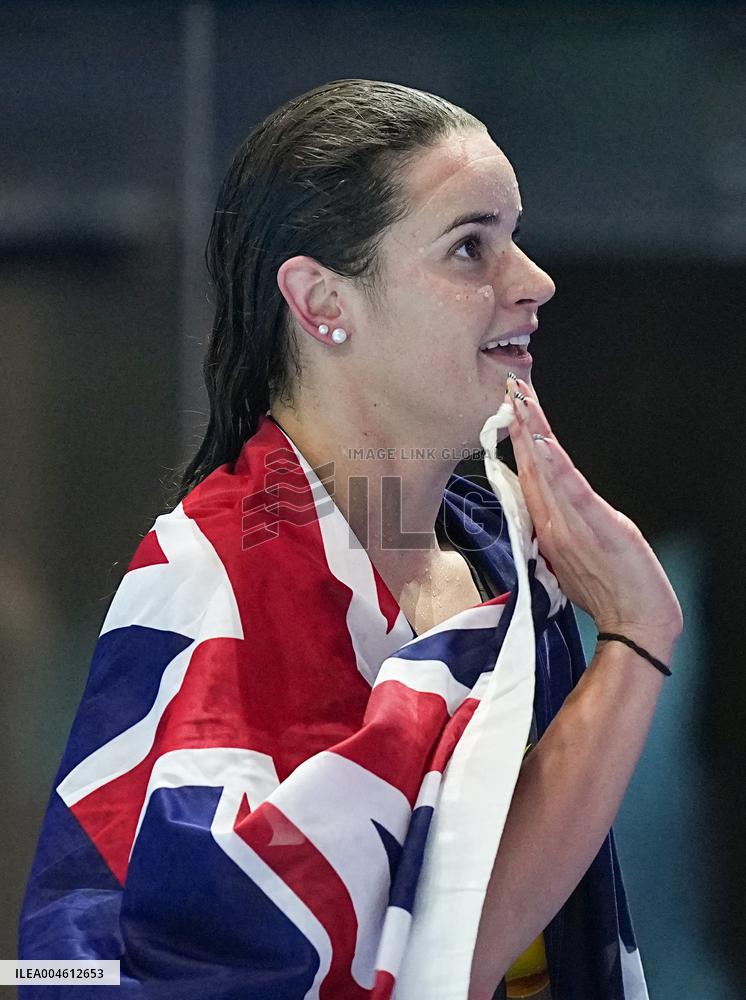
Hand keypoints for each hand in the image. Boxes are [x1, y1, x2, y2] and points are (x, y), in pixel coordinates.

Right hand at [506, 377, 682, 651]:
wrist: (635, 624)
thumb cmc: (606, 594)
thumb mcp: (570, 561)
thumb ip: (552, 533)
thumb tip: (539, 514)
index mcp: (548, 528)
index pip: (528, 477)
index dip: (517, 443)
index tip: (509, 410)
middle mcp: (554, 521)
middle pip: (531, 467)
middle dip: (519, 426)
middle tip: (508, 391)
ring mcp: (572, 523)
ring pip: (545, 471)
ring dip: (530, 434)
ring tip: (519, 403)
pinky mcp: (597, 525)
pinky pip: (569, 489)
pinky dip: (552, 463)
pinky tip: (541, 441)